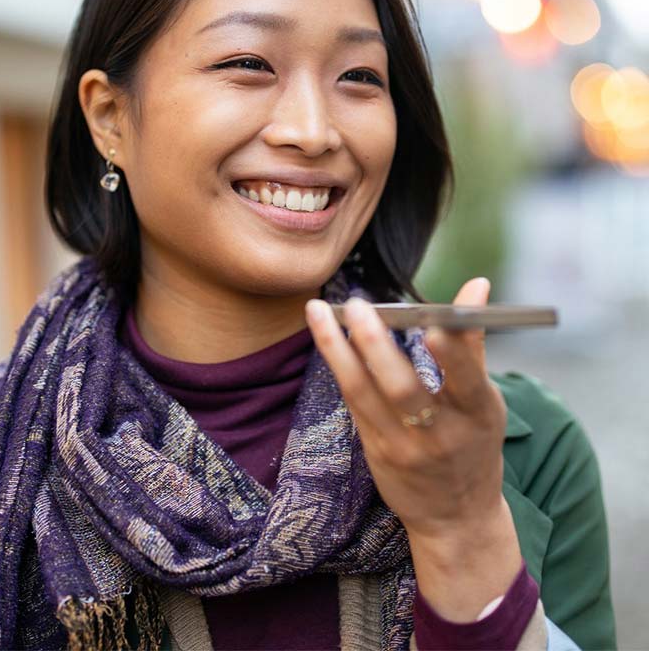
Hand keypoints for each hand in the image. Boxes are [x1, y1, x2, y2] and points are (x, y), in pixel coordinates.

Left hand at [305, 277, 506, 536]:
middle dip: (377, 346)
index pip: (468, 382)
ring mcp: (403, 446)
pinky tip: (326, 335)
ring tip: (319, 310)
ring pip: (363, 393)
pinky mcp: (375, 450)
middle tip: (358, 306)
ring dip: (336, 348)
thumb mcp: (485, 404)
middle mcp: (440, 435)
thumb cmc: (473, 447)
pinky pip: (352, 401)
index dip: (452, 355)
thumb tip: (477, 284)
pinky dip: (338, 365)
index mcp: (478, 417)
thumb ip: (473, 346)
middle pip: (403, 389)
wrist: (455, 519)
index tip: (433, 325)